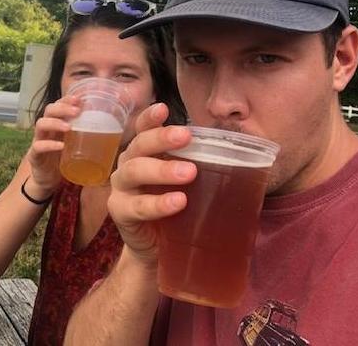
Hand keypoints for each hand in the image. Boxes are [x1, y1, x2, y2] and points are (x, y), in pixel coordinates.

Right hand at [25, 95, 79, 196]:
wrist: (47, 180)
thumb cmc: (64, 159)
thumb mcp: (76, 145)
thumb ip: (88, 136)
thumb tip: (116, 130)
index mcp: (57, 124)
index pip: (59, 105)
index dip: (67, 100)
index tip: (79, 99)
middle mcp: (46, 129)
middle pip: (49, 110)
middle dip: (62, 108)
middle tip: (76, 111)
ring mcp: (38, 141)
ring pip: (41, 125)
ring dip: (55, 123)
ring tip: (69, 127)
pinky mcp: (35, 156)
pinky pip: (38, 147)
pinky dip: (49, 144)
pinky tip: (60, 146)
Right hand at [108, 103, 196, 267]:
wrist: (156, 248)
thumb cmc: (172, 208)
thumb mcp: (183, 183)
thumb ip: (195, 165)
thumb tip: (237, 153)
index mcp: (143, 153)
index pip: (143, 129)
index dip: (150, 118)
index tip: (164, 108)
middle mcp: (128, 165)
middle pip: (139, 145)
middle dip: (161, 138)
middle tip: (186, 136)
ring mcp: (121, 188)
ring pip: (135, 171)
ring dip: (162, 169)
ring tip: (189, 173)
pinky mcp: (120, 213)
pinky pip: (137, 206)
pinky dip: (158, 203)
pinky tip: (178, 202)